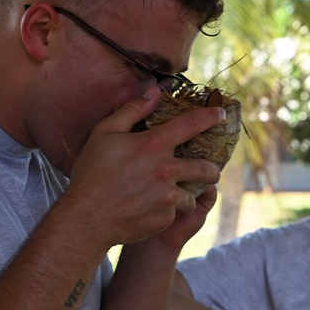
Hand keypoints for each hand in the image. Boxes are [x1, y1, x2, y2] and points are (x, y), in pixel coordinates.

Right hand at [66, 87, 225, 248]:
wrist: (88, 217)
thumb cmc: (92, 174)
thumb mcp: (105, 133)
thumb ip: (132, 110)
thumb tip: (153, 92)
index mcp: (154, 145)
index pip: (191, 125)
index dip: (210, 117)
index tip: (221, 114)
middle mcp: (166, 170)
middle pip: (206, 168)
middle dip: (213, 170)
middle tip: (210, 171)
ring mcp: (168, 197)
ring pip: (192, 195)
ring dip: (187, 194)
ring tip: (175, 194)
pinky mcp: (166, 218)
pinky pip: (175, 212)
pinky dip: (167, 210)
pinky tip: (150, 209)